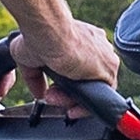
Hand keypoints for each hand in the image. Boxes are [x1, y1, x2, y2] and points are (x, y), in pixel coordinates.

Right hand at [3, 13, 118, 101]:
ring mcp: (105, 59)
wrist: (50, 32)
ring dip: (72, 100)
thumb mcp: (30, 59)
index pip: (80, 68)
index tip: (53, 91)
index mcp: (83, 40)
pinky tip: (71, 107)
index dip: (66, 83)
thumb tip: (38, 93)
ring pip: (91, 89)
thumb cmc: (39, 35)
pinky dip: (86, 105)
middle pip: (85, 81)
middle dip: (66, 95)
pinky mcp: (109, 70)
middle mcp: (97, 48)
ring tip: (55, 99)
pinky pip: (101, 96)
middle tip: (51, 97)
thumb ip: (36, 78)